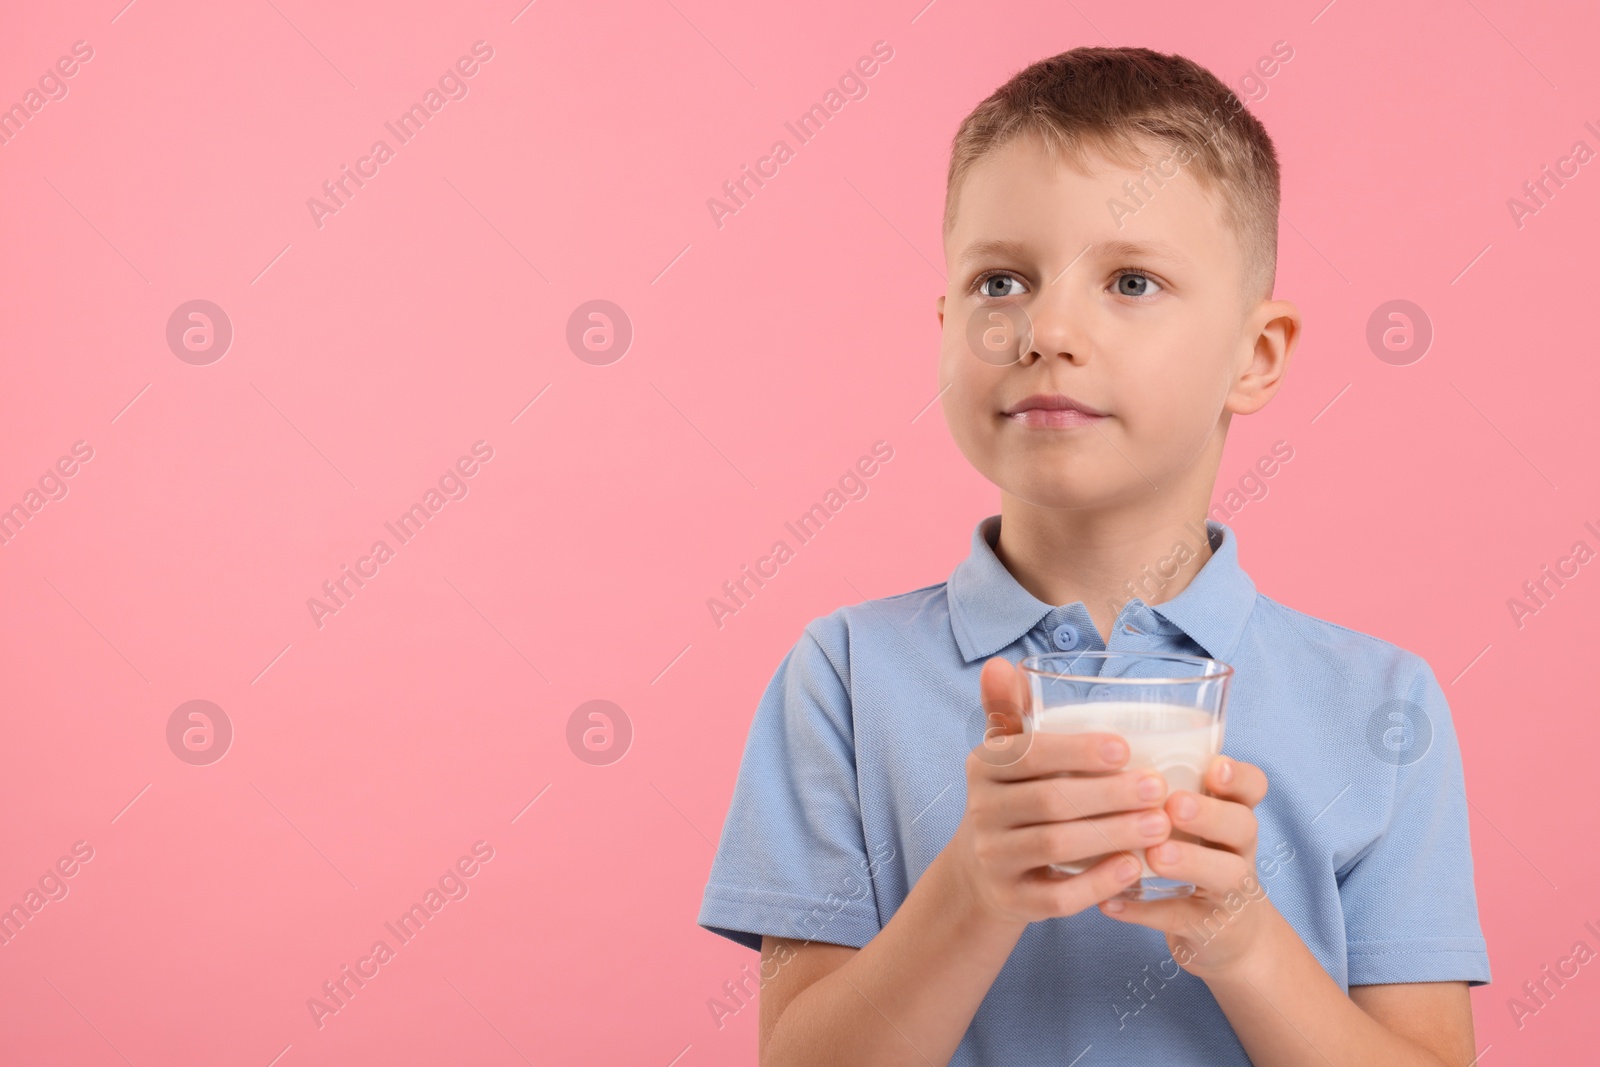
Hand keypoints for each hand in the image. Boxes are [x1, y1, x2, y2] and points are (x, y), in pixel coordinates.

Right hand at [945, 656, 1173, 924]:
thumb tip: (1005, 664)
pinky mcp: (1013, 901)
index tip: (1125, 748)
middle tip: (1159, 789)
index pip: (1028, 753)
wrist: (981, 874)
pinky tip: (1135, 869)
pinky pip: (1057, 897)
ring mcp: (995, 860)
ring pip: (1055, 847)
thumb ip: (1010, 709)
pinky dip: (1097, 883)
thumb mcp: (1007, 755)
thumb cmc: (1013, 799)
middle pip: (1049, 802)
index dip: (1076, 751)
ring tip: (1160, 826)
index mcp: (985, 767)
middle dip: (1109, 795)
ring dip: (1113, 835)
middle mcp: (982, 813)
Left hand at [1096, 752, 1277, 979]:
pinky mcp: (1209, 928)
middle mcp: (1238, 849)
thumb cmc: (1196, 861)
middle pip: (1243, 825)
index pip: (1253, 788)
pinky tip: (1110, 903)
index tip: (1214, 766)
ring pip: (1226, 874)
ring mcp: (1229, 892)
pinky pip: (1179, 918)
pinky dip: (1144, 912)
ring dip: (1189, 862)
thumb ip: (1161, 793)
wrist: (1229, 936)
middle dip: (1211, 814)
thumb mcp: (1193, 826)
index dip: (1239, 776)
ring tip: (1155, 855)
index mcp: (1232, 814)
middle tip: (1176, 806)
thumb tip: (1090, 754)